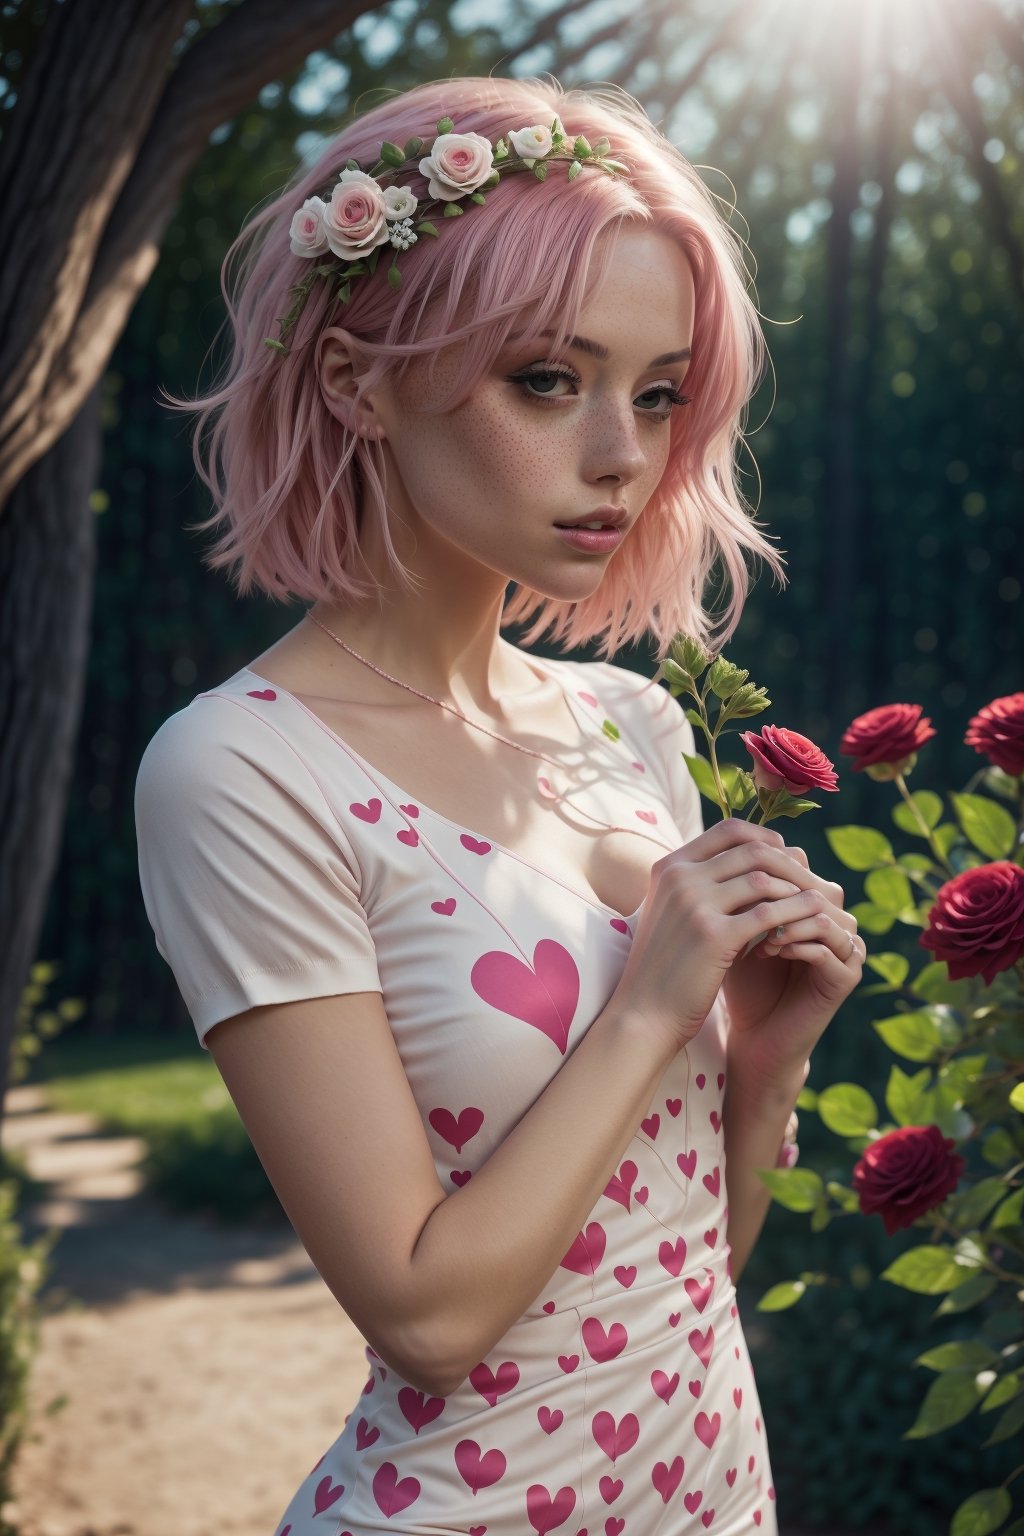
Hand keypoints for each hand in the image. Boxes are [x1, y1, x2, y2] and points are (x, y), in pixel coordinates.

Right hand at [612, 820, 855, 1058]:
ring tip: (814, 902)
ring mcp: (695, 904)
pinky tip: (809, 924)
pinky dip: (793, 915)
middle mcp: (680, 877)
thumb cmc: (664, 966)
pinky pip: (769, 914)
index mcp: (670, 866)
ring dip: (795, 889)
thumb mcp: (671, 912)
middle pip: (752, 850)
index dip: (766, 838)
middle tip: (810, 880)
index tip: (786, 856)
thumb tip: (751, 862)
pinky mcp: (714, 935)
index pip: (729, 830)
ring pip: (764, 879)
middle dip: (789, 863)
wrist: (644, 1013)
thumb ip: (699, 884)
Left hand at [722, 843, 864, 1079]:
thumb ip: (731, 892)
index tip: (728, 879)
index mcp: (808, 904)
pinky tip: (769, 950)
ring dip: (788, 916)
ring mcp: (846, 948)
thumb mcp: (730, 929)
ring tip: (753, 928)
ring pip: (828, 911)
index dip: (764, 866)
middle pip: (815, 882)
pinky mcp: (848, 976)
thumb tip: (709, 844)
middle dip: (778, 888)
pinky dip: (800, 943)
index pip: (797, 863)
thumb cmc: (736, 980)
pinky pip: (834, 947)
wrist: (751, 1035)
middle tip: (743, 898)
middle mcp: (833, 920)